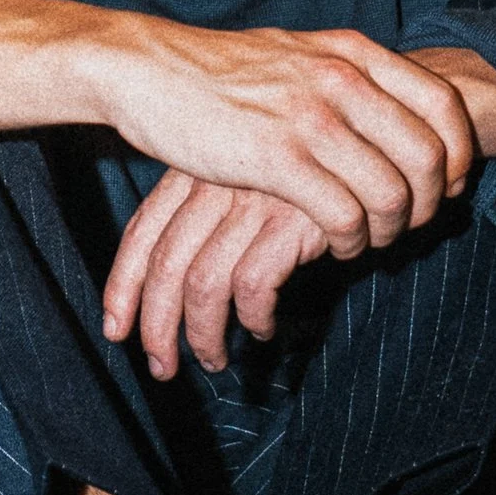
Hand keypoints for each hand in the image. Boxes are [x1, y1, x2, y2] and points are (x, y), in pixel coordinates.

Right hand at [84, 22, 479, 254]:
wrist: (147, 70)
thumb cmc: (217, 70)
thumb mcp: (295, 53)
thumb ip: (345, 75)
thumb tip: (393, 108)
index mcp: (351, 52)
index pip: (442, 105)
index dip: (458, 155)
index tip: (446, 185)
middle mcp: (341, 79)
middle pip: (429, 157)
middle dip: (429, 204)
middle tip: (409, 224)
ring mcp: (310, 118)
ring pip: (392, 194)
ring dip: (390, 230)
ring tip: (369, 240)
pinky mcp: (276, 160)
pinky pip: (344, 216)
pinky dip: (351, 242)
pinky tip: (336, 245)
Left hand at [102, 170, 332, 376]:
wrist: (380, 127)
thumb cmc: (312, 159)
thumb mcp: (252, 171)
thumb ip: (216, 210)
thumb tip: (184, 283)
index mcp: (196, 168)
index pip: (143, 232)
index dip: (123, 286)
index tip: (115, 329)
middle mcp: (217, 181)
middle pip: (165, 265)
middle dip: (155, 325)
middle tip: (160, 367)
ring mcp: (254, 198)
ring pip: (203, 283)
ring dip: (203, 335)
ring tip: (212, 363)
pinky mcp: (293, 219)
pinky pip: (255, 284)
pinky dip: (254, 318)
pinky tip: (266, 332)